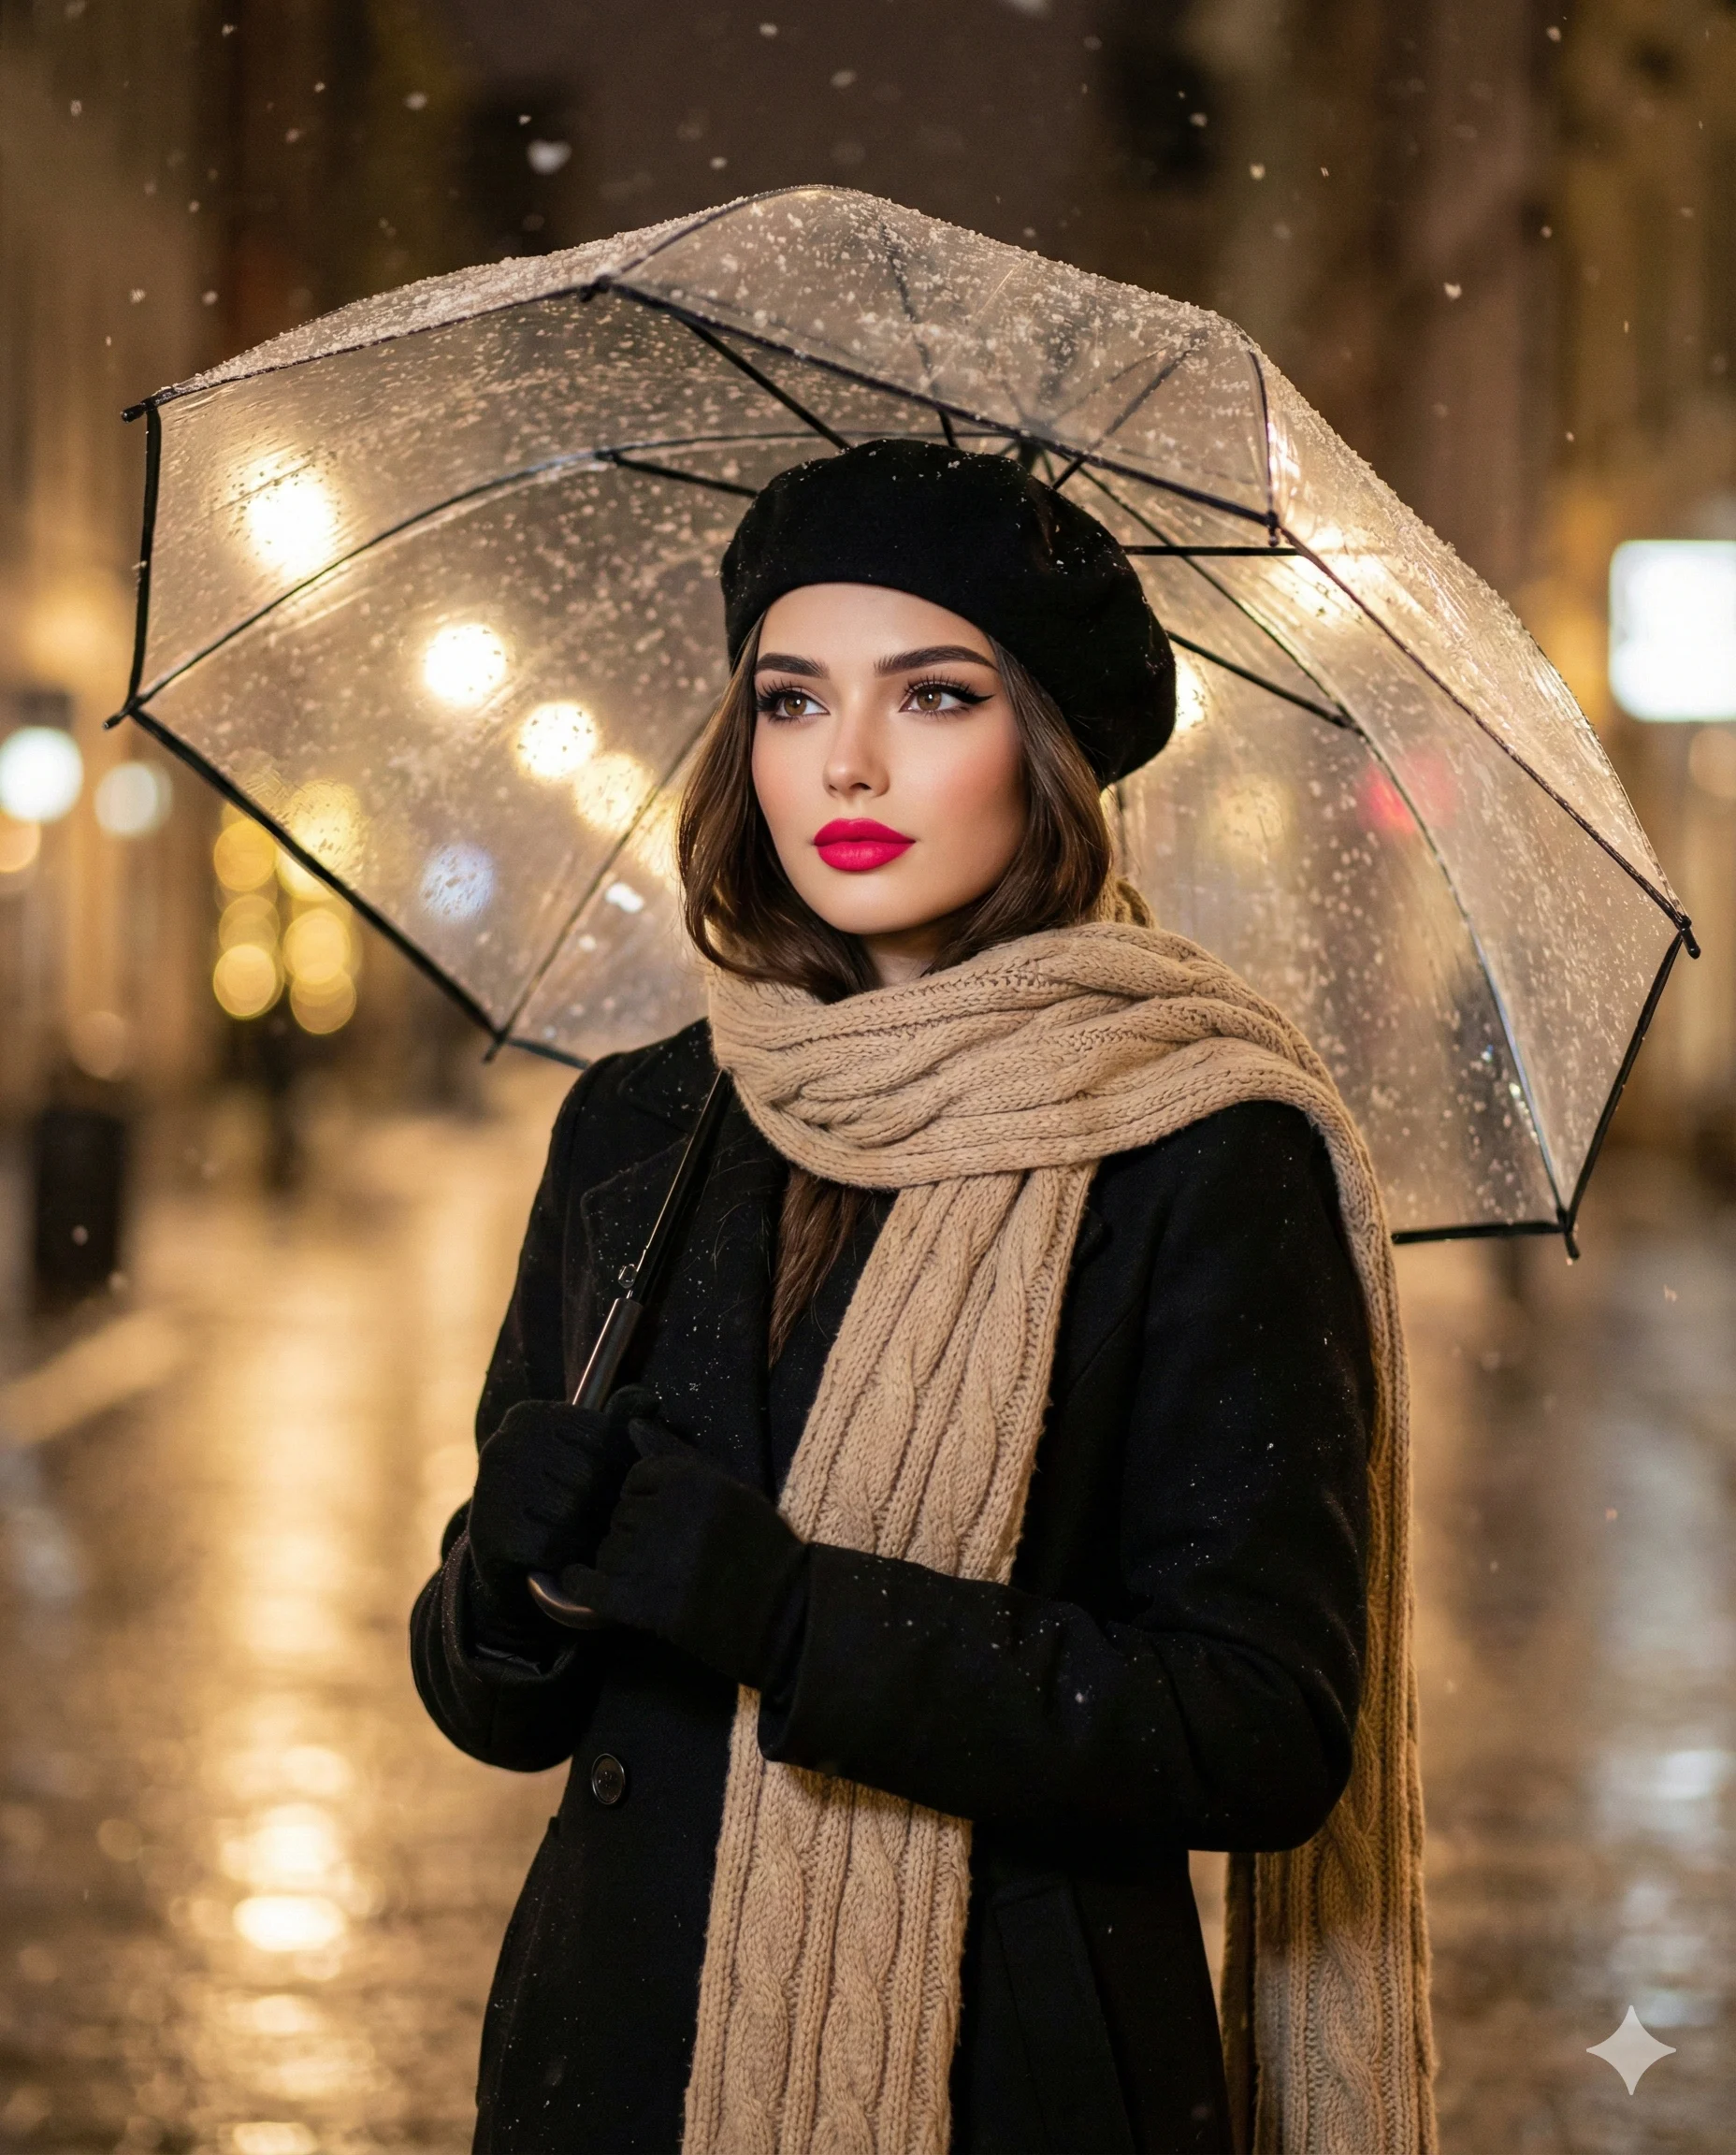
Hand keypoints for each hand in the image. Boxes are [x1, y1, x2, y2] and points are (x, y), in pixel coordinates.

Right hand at [465, 1386, 654, 1636]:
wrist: (512, 1560)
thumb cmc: (561, 1499)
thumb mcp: (591, 1456)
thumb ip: (619, 1424)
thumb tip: (649, 1399)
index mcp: (529, 1417)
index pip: (600, 1435)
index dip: (619, 1467)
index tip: (613, 1486)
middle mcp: (504, 1445)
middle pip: (587, 1475)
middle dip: (607, 1503)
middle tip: (608, 1522)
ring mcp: (492, 1487)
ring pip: (571, 1511)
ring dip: (590, 1533)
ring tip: (590, 1541)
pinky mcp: (492, 1532)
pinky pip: (551, 1545)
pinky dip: (566, 1557)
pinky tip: (566, 1559)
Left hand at [559, 1415, 808, 1690]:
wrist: (780, 1612)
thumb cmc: (758, 1545)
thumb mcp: (727, 1486)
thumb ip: (677, 1453)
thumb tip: (633, 1425)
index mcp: (689, 1480)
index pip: (636, 1478)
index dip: (647, 1499)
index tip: (667, 1520)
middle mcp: (664, 1514)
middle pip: (620, 1515)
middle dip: (636, 1532)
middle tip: (666, 1554)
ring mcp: (648, 1559)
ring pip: (606, 1550)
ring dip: (620, 1563)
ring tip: (653, 1576)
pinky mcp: (638, 1603)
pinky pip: (587, 1586)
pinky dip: (582, 1584)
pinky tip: (595, 1586)